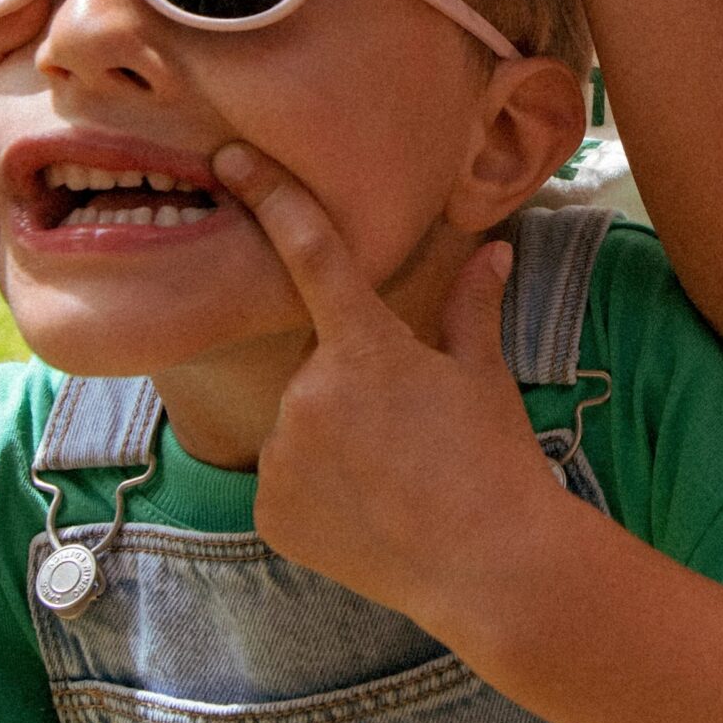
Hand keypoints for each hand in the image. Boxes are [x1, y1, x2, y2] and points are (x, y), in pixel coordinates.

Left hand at [218, 142, 563, 632]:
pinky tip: (368, 512)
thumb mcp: (484, 375)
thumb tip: (494, 248)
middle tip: (409, 431)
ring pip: (298, 426)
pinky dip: (318, 491)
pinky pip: (285, 481)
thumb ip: (474, 306)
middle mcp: (309, 392)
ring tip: (394, 479)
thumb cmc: (494, 460)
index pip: (311, 251)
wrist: (486, 565)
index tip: (228, 157)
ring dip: (334, 439)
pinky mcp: (269, 510)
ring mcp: (282, 455)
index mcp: (365, 346)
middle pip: (317, 364)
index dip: (270, 196)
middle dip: (352, 384)